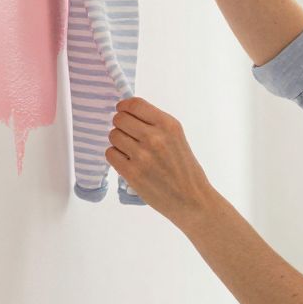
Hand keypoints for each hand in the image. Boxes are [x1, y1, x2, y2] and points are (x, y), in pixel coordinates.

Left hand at [105, 97, 218, 224]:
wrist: (192, 199)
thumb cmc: (185, 169)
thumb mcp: (177, 138)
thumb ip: (155, 124)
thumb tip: (127, 112)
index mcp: (169, 125)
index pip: (134, 104)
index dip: (123, 107)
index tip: (123, 111)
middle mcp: (155, 137)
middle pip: (119, 119)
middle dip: (121, 125)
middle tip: (129, 136)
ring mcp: (142, 155)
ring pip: (113, 136)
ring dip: (118, 142)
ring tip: (131, 151)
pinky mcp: (132, 173)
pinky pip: (110, 154)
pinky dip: (116, 157)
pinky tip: (128, 162)